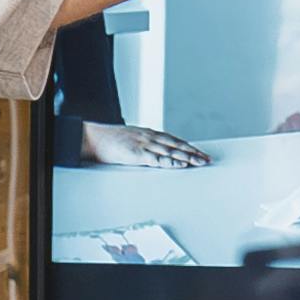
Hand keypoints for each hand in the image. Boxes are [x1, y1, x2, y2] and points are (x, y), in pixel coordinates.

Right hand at [74, 121, 212, 168]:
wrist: (92, 137)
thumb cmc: (108, 140)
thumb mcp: (129, 139)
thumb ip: (142, 144)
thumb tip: (151, 151)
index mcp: (148, 133)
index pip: (173, 140)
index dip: (188, 146)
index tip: (199, 152)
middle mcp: (149, 137)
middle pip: (177, 145)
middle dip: (193, 152)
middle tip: (207, 159)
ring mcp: (144, 144)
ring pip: (171, 151)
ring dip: (187, 158)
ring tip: (200, 163)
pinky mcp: (137, 154)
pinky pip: (157, 159)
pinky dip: (171, 162)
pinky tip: (181, 165)